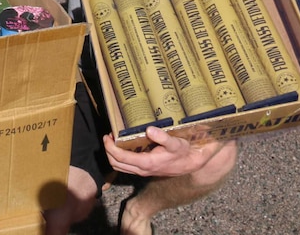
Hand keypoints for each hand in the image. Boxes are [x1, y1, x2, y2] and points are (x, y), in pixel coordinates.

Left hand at [103, 126, 228, 177]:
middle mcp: (142, 169)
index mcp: (146, 163)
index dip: (110, 147)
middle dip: (108, 150)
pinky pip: (126, 166)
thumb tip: (150, 130)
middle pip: (116, 164)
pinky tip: (123, 146)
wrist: (192, 163)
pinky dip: (120, 158)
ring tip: (113, 140)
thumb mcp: (176, 143)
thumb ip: (163, 137)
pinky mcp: (145, 169)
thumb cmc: (183, 152)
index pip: (120, 158)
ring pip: (120, 167)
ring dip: (113, 154)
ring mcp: (143, 171)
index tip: (107, 136)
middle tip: (108, 136)